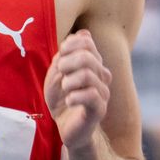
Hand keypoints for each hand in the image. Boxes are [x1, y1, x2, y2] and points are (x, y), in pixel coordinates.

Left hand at [44, 30, 111, 150]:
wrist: (65, 127)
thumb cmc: (61, 99)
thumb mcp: (57, 74)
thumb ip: (66, 55)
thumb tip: (83, 33)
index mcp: (92, 63)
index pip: (87, 42)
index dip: (70, 44)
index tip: (60, 55)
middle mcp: (101, 75)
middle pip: (87, 57)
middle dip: (67, 63)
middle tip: (60, 73)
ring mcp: (102, 92)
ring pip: (88, 75)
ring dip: (69, 81)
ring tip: (65, 89)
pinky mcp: (99, 109)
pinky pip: (91, 96)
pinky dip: (74, 96)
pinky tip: (69, 101)